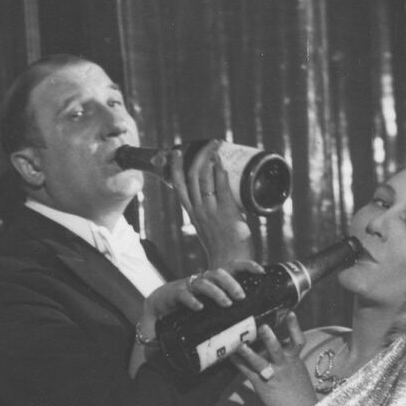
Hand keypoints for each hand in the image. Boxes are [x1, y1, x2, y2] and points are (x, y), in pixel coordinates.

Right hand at [137, 262, 262, 345]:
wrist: (158, 308)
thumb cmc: (188, 311)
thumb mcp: (208, 310)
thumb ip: (222, 315)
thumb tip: (245, 331)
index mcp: (212, 281)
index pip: (232, 268)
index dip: (247, 266)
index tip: (261, 271)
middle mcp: (201, 280)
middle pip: (219, 273)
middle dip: (232, 283)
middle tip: (241, 297)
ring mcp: (188, 286)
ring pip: (205, 283)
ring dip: (217, 292)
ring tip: (226, 304)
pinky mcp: (175, 294)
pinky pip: (185, 294)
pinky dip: (193, 301)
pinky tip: (200, 308)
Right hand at [170, 142, 255, 266]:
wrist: (229, 262)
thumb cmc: (224, 248)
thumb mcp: (211, 228)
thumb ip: (214, 213)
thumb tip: (228, 199)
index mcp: (192, 213)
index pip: (179, 186)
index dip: (176, 167)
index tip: (177, 153)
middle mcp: (198, 210)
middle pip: (192, 176)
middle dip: (200, 155)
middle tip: (210, 143)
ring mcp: (210, 210)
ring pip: (204, 178)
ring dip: (211, 158)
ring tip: (218, 145)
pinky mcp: (225, 211)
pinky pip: (220, 186)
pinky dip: (220, 171)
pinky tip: (221, 161)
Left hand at [235, 316, 317, 405]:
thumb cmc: (301, 397)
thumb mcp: (299, 375)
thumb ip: (291, 362)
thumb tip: (282, 352)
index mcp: (295, 361)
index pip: (298, 340)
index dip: (294, 326)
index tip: (289, 312)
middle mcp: (285, 365)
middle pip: (278, 348)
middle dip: (270, 337)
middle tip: (263, 326)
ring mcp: (273, 375)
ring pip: (261, 361)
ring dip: (250, 352)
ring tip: (241, 344)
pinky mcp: (263, 385)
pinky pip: (248, 372)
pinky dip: (239, 363)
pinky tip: (230, 356)